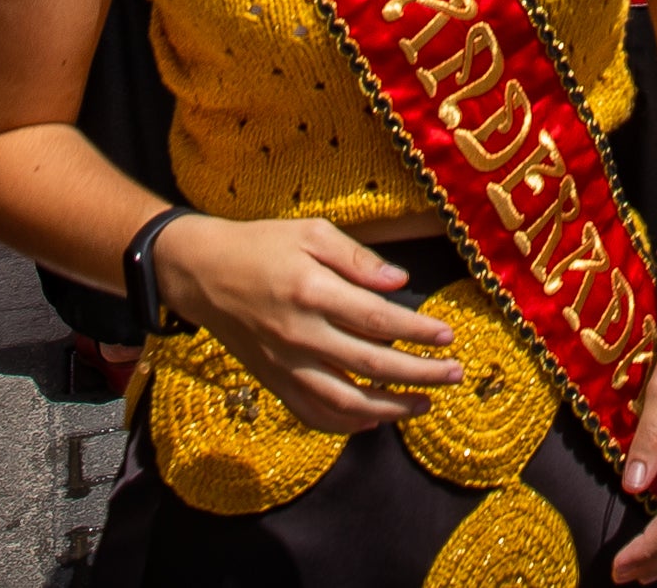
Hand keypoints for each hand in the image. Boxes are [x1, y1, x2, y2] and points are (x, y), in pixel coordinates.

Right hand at [155, 213, 461, 431]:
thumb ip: (358, 259)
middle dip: (419, 374)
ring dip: (390, 408)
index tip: (448, 336)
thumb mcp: (311, 233)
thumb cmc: (261, 245)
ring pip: (344, 402)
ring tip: (424, 405)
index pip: (376, 321)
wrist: (201, 273)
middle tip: (454, 374)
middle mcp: (299, 335)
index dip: (416, 331)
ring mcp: (285, 365)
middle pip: (370, 366)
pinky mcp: (273, 382)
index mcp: (312, 292)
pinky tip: (374, 419)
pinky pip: (313, 414)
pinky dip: (347, 423)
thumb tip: (400, 283)